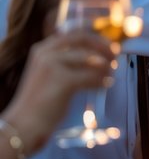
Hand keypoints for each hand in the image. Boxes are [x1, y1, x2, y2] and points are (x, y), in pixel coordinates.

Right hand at [2, 30, 115, 155]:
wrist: (23, 125)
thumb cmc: (37, 103)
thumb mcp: (47, 74)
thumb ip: (65, 62)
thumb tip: (96, 55)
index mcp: (43, 49)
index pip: (75, 33)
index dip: (95, 36)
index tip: (109, 43)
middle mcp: (46, 52)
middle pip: (84, 39)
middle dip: (103, 46)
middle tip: (115, 56)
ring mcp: (53, 65)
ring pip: (90, 59)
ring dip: (105, 66)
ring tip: (111, 74)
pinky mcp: (62, 80)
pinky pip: (91, 77)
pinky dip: (102, 81)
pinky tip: (106, 85)